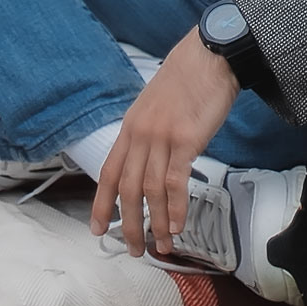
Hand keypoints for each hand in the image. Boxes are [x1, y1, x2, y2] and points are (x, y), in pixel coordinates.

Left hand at [92, 29, 239, 256]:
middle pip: (126, 188)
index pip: (108, 172)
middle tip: (134, 248)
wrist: (209, 57)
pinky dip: (175, 207)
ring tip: (160, 245)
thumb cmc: (187, 81)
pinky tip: (177, 225)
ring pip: (150, 190)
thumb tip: (148, 164)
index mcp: (130, 127)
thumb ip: (148, 135)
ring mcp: (161, 137)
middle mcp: (140, 134)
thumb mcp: (155, 107)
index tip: (98, 229)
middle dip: (128, 223)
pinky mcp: (185, 139)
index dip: (101, 203)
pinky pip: (175, 181)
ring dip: (156, 222)